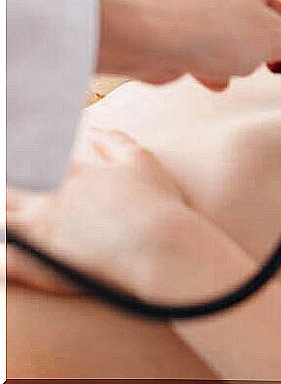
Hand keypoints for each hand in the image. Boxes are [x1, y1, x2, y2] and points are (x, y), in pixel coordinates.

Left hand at [5, 127, 196, 299]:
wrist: (161, 247)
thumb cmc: (157, 205)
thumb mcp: (142, 162)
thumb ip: (116, 142)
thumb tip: (95, 130)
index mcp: (73, 171)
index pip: (35, 157)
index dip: (23, 158)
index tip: (16, 157)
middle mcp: (50, 194)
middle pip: (8, 183)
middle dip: (6, 183)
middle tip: (10, 186)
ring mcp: (39, 223)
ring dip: (1, 211)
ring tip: (5, 213)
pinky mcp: (35, 253)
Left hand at [96, 0, 280, 90]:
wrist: (141, 35)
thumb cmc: (206, 25)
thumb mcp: (275, 39)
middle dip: (277, 32)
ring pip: (239, 18)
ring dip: (248, 47)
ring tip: (245, 65)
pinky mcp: (180, 14)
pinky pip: (211, 33)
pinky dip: (217, 54)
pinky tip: (213, 72)